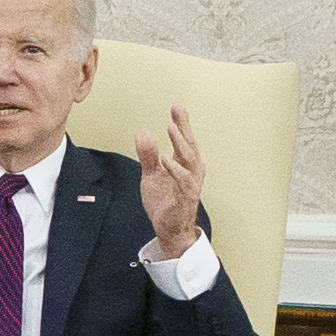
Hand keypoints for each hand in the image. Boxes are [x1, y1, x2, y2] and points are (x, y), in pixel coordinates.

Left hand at [135, 104, 210, 257]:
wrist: (169, 229)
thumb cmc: (164, 201)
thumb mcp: (151, 175)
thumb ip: (147, 155)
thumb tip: (143, 132)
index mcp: (185, 164)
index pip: (184, 140)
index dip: (182, 123)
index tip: (176, 106)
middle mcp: (192, 171)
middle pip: (190, 145)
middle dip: (184, 127)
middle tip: (177, 111)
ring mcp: (191, 184)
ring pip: (190, 160)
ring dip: (181, 144)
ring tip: (171, 128)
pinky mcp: (186, 197)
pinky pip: (184, 181)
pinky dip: (176, 169)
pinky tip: (166, 159)